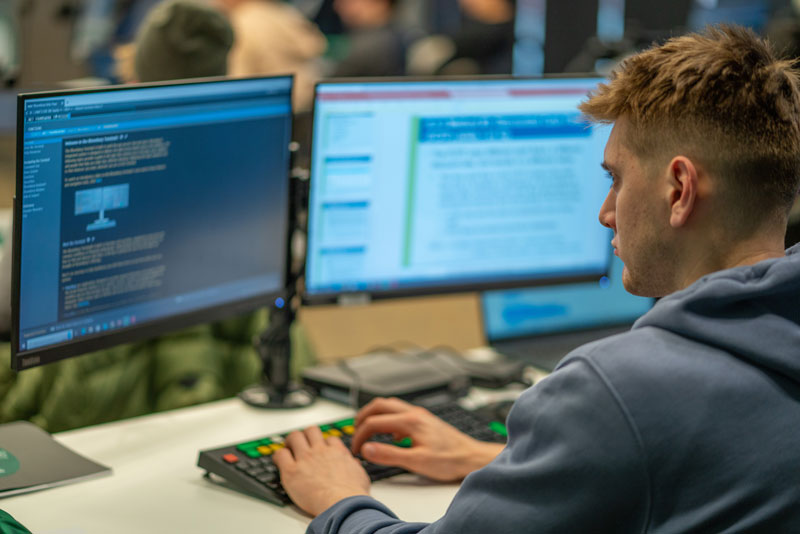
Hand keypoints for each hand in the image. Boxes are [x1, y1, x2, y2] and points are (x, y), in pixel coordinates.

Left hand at [273, 426, 370, 516]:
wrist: (343, 504)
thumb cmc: (352, 495)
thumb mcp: (360, 475)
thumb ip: (354, 466)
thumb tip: (355, 464)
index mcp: (337, 452)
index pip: (329, 439)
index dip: (324, 443)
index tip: (321, 448)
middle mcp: (320, 451)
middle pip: (311, 431)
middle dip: (306, 436)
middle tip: (302, 444)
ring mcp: (305, 458)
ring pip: (294, 437)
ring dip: (291, 441)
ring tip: (288, 448)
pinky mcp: (292, 470)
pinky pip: (280, 455)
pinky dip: (278, 456)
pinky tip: (279, 461)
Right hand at [351, 397, 503, 481]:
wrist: (471, 457)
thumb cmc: (450, 460)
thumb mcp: (416, 462)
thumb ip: (389, 455)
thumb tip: (367, 449)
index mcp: (410, 421)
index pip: (374, 422)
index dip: (360, 435)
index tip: (356, 449)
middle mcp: (414, 413)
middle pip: (379, 405)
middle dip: (362, 417)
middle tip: (354, 433)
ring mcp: (419, 415)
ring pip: (389, 406)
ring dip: (374, 415)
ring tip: (366, 430)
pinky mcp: (424, 420)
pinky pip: (399, 412)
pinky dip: (387, 419)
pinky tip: (390, 436)